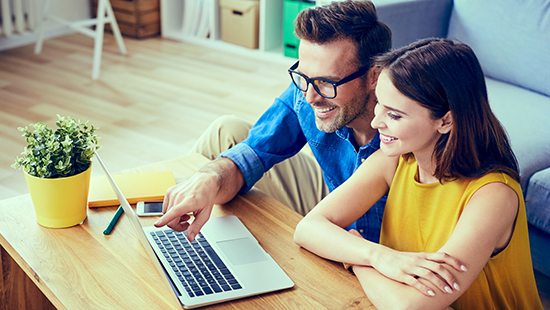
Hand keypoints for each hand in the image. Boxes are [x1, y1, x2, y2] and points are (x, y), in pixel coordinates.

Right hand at [154, 172, 217, 240]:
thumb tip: (190, 238)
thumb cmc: (206, 197)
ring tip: (186, 215)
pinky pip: (165, 208)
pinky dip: (172, 212)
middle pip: (170, 219)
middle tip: (188, 224)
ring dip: (174, 219)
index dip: (165, 220)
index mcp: (189, 201)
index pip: (175, 212)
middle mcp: (179, 196)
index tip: (157, 225)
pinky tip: (181, 210)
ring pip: (166, 215)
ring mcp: (172, 193)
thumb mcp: (205, 214)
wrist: (204, 182)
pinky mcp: (169, 192)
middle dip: (177, 226)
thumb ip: (196, 227)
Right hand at [348, 229, 466, 296]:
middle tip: (457, 286)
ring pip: (429, 274)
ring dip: (440, 283)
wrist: (380, 256)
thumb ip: (427, 261)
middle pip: (438, 267)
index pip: (442, 256)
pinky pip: (414, 282)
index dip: (454, 262)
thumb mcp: (414, 257)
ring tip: (448, 292)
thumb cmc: (399, 258)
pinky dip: (424, 288)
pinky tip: (431, 294)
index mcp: (422, 256)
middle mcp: (418, 261)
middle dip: (449, 277)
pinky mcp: (401, 275)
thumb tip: (442, 266)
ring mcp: (410, 268)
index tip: (464, 269)